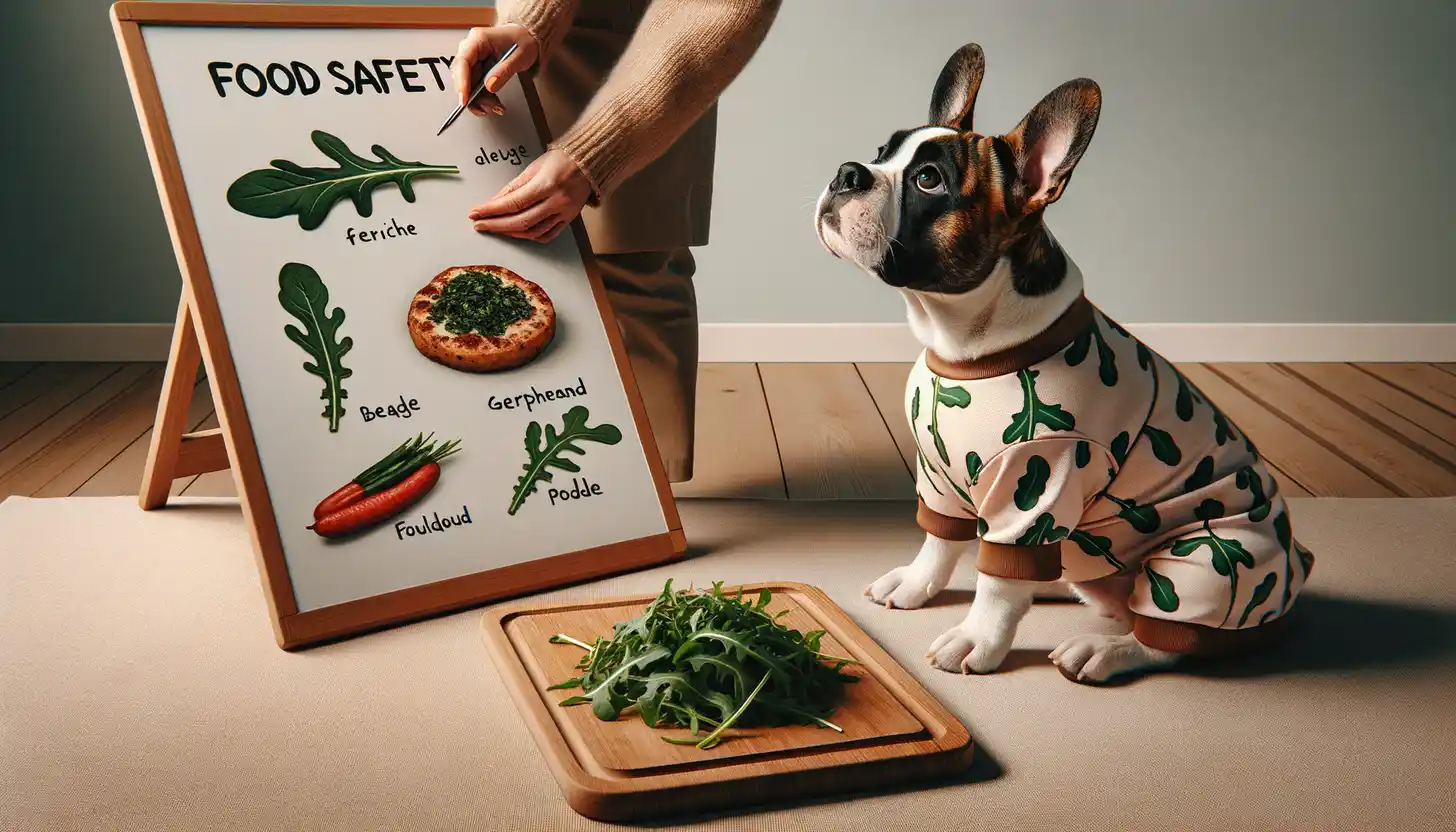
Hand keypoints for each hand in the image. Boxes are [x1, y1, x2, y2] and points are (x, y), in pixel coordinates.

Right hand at [452, 24, 538, 115]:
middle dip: (473, 95)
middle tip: (487, 107)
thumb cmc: (523, 40)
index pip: (463, 62)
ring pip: (468, 84)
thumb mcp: (520, 56)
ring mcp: (474, 58)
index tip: (464, 99)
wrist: (527, 37)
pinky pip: (475, 86)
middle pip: (462, 76)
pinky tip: (494, 103)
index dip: (461, 82)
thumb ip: (504, 71)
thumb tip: (490, 85)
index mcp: (478, 39)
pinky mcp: (477, 68)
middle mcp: (472, 48)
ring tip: (496, 106)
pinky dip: (484, 97)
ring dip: (480, 99)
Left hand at [469, 150, 592, 242]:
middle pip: (521, 221)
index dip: (491, 210)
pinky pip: (547, 235)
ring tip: (496, 227)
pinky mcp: (568, 219)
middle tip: (480, 225)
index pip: (512, 203)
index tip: (475, 213)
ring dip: (511, 232)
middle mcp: (556, 201)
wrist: (588, 163)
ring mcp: (564, 213)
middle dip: (496, 225)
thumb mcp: (533, 168)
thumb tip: (494, 202)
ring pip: (533, 232)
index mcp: (546, 185)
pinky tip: (518, 232)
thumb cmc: (561, 160)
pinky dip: (531, 236)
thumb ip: (513, 187)